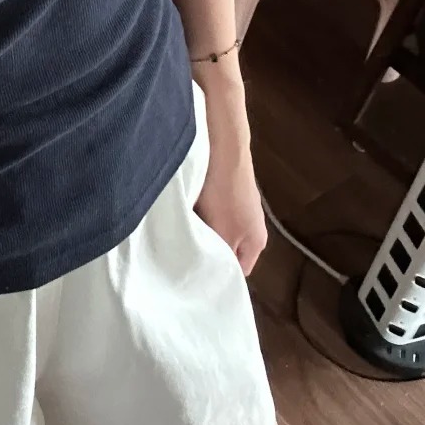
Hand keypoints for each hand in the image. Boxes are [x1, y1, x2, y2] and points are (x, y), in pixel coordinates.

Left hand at [191, 60, 266, 275]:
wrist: (219, 137)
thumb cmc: (223, 188)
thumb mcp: (223, 231)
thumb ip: (218, 256)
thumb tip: (206, 279)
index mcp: (255, 243)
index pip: (235, 274)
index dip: (214, 281)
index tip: (188, 286)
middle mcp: (248, 225)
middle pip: (222, 252)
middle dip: (200, 257)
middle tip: (173, 266)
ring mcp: (232, 205)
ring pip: (209, 231)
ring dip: (192, 234)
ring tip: (168, 243)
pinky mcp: (216, 188)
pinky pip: (200, 212)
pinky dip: (188, 214)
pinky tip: (170, 216)